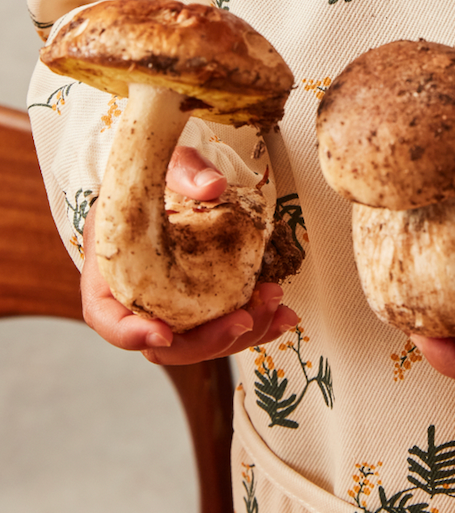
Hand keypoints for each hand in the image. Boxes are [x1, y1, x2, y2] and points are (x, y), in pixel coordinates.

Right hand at [81, 146, 298, 365]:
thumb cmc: (154, 181)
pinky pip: (232, 326)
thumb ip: (182, 173)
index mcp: (111, 279)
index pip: (109, 320)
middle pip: (168, 345)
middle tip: (245, 319)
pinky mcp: (210, 308)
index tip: (163, 332)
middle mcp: (143, 304)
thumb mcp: (161, 167)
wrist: (171, 187)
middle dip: (209, 340)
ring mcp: (178, 311)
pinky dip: (261, 324)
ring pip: (206, 343)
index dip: (132, 334)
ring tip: (276, 304)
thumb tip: (214, 186)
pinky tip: (285, 314)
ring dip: (245, 332)